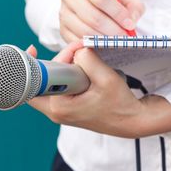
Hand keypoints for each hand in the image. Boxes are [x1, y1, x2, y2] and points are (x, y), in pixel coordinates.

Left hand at [25, 44, 170, 137]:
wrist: (132, 120)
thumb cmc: (120, 104)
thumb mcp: (106, 78)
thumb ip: (88, 60)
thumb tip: (76, 50)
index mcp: (59, 107)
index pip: (38, 80)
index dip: (44, 61)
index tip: (41, 49)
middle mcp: (56, 112)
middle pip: (39, 81)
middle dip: (54, 62)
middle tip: (74, 53)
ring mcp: (60, 111)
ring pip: (49, 83)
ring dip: (62, 68)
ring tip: (81, 61)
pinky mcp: (67, 108)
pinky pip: (59, 87)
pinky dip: (67, 75)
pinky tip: (80, 68)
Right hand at [59, 0, 145, 42]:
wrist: (94, 11)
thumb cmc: (110, 5)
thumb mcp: (125, 1)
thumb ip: (133, 8)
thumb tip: (130, 21)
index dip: (117, 12)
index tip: (129, 24)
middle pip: (93, 17)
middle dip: (112, 30)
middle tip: (124, 37)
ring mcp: (64, 14)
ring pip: (85, 31)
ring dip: (104, 40)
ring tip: (116, 42)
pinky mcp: (62, 30)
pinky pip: (78, 42)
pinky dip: (93, 46)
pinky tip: (104, 46)